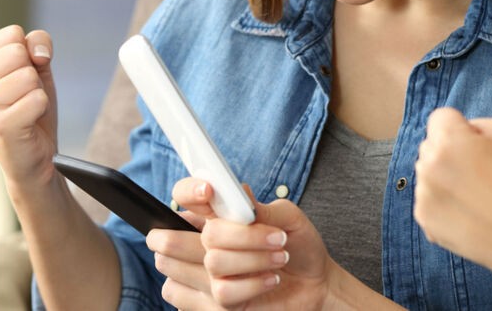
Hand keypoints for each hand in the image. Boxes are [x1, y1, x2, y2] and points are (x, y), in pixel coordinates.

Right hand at [0, 25, 58, 187]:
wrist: (34, 156)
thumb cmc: (30, 107)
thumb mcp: (36, 66)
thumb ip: (37, 43)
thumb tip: (38, 54)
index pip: (12, 34)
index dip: (29, 53)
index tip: (20, 75)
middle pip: (18, 52)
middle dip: (32, 73)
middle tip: (23, 96)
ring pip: (28, 76)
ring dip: (36, 93)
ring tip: (24, 109)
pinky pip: (37, 98)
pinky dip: (41, 109)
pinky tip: (28, 122)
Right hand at [153, 178, 337, 309]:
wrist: (315, 282)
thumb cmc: (298, 245)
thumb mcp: (288, 218)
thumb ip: (260, 207)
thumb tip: (239, 195)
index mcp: (215, 216)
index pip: (181, 196)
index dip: (187, 192)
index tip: (209, 191)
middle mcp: (203, 245)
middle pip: (177, 238)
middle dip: (229, 234)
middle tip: (264, 232)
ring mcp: (206, 276)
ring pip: (211, 263)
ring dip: (253, 258)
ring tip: (279, 256)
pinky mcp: (216, 304)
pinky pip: (221, 292)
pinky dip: (253, 284)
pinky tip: (270, 279)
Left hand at [414, 107, 491, 273]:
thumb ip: (476, 123)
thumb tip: (459, 131)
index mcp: (448, 140)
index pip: (440, 117)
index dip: (460, 128)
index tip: (476, 145)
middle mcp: (428, 164)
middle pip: (431, 146)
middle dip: (449, 152)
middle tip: (479, 172)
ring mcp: (423, 194)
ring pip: (428, 173)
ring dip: (444, 178)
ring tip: (475, 195)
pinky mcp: (424, 218)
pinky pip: (428, 199)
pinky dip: (443, 203)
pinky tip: (468, 211)